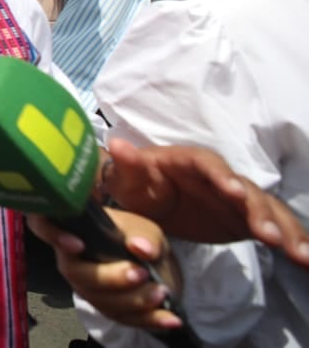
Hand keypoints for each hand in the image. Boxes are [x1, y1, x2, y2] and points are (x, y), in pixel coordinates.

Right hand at [28, 208, 185, 331]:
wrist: (152, 265)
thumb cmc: (136, 238)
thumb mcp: (145, 230)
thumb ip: (144, 236)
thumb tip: (140, 248)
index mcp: (73, 231)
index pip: (43, 225)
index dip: (52, 234)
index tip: (77, 244)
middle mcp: (71, 261)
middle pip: (78, 274)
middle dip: (110, 278)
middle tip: (141, 273)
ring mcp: (87, 288)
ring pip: (100, 300)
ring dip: (133, 300)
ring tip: (161, 292)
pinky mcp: (105, 309)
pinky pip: (123, 319)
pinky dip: (149, 320)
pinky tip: (171, 318)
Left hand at [101, 137, 308, 264]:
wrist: (149, 199)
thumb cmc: (138, 183)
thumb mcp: (128, 177)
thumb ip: (127, 164)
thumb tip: (115, 145)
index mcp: (192, 162)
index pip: (211, 166)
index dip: (224, 178)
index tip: (235, 193)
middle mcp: (222, 178)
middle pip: (246, 190)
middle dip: (259, 212)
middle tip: (269, 235)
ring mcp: (239, 199)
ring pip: (267, 210)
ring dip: (284, 230)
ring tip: (300, 254)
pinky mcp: (247, 219)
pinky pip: (274, 228)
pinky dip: (292, 242)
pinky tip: (307, 260)